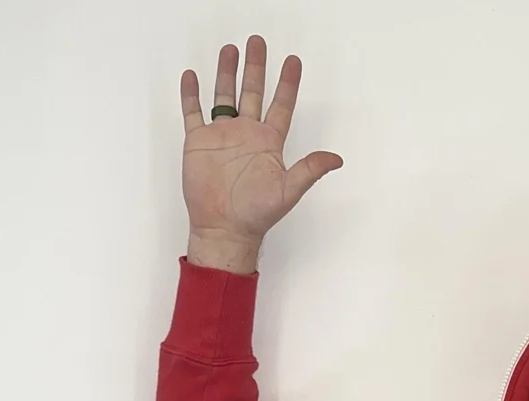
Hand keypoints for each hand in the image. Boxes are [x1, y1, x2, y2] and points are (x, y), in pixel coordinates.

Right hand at [179, 36, 342, 273]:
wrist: (224, 230)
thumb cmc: (256, 215)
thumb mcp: (289, 190)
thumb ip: (310, 169)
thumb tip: (337, 159)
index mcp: (268, 142)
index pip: (281, 105)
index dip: (288, 83)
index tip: (293, 62)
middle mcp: (246, 134)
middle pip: (253, 92)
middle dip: (255, 66)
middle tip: (257, 42)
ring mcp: (222, 136)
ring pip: (225, 96)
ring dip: (227, 73)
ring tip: (230, 50)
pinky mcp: (199, 142)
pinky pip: (194, 113)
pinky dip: (192, 95)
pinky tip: (192, 76)